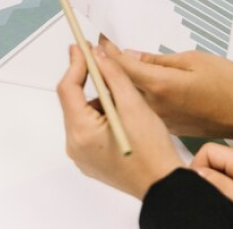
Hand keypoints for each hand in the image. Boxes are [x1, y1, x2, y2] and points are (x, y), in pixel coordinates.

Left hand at [58, 43, 181, 198]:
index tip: (83, 47)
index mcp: (81, 133)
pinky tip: (123, 115)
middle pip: (74, 102)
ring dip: (99, 100)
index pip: (68, 89)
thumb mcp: (134, 105)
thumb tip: (98, 55)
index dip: (76, 64)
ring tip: (125, 97)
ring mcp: (82, 156)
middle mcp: (75, 146)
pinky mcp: (92, 161)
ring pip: (84, 115)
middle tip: (105, 64)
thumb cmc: (152, 152)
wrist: (164, 186)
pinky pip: (90, 130)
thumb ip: (113, 75)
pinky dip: (102, 116)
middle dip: (89, 81)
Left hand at [99, 38, 232, 149]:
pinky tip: (133, 86)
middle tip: (95, 50)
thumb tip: (131, 57)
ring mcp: (159, 121)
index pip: (119, 68)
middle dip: (103, 70)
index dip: (104, 53)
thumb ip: (158, 60)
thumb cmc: (229, 86)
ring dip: (115, 85)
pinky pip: (140, 112)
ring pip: (126, 102)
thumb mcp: (194, 60)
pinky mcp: (166, 128)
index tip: (96, 41)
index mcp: (159, 86)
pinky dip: (131, 99)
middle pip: (117, 89)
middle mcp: (154, 107)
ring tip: (110, 64)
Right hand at [193, 143, 232, 228]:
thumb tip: (194, 172)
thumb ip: (220, 186)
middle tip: (212, 204)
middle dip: (207, 181)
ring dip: (220, 191)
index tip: (196, 192)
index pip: (208, 150)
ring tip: (226, 211)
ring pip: (227, 175)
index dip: (196, 169)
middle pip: (217, 161)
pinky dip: (232, 197)